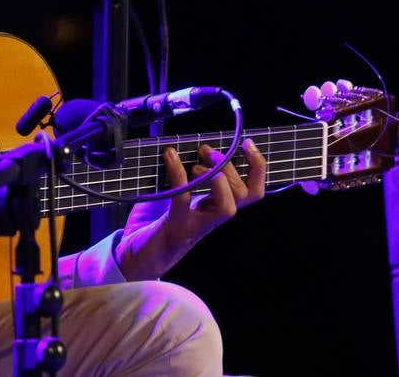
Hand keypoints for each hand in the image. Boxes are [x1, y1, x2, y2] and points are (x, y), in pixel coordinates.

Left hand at [116, 139, 265, 280]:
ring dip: (214, 176)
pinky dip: (178, 175)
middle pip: (244, 195)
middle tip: (206, 151)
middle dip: (229, 167)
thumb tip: (190, 145)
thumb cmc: (159, 222)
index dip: (257, 168)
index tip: (246, 143)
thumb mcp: (181, 194)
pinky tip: (170, 156)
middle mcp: (213, 217)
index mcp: (218, 206)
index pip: (253, 191)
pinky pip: (183, 199)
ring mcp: (197, 224)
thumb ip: (191, 175)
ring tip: (193, 164)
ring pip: (228, 206)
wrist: (140, 256)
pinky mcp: (176, 225)